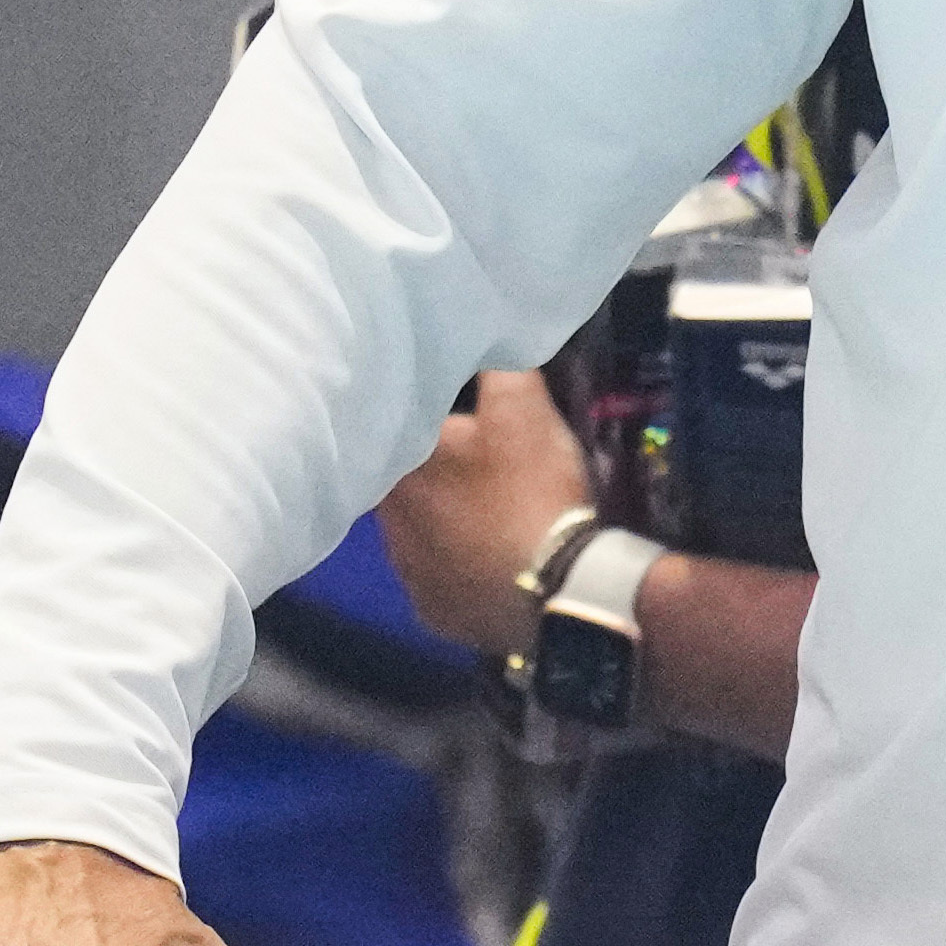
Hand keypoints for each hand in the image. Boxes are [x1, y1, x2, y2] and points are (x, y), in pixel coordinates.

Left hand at [378, 370, 588, 656]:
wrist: (559, 590)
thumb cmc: (532, 490)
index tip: (449, 416)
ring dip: (442, 519)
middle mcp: (387, 524)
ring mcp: (408, 575)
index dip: (420, 419)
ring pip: (416, 533)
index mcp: (400, 467)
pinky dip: (458, 566)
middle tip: (475, 460)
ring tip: (487, 511)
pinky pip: (438, 579)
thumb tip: (477, 332)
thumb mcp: (523, 407)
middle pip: (403, 483)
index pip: (389, 430)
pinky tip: (490, 557)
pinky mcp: (433, 613)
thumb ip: (497, 364)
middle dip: (431, 469)